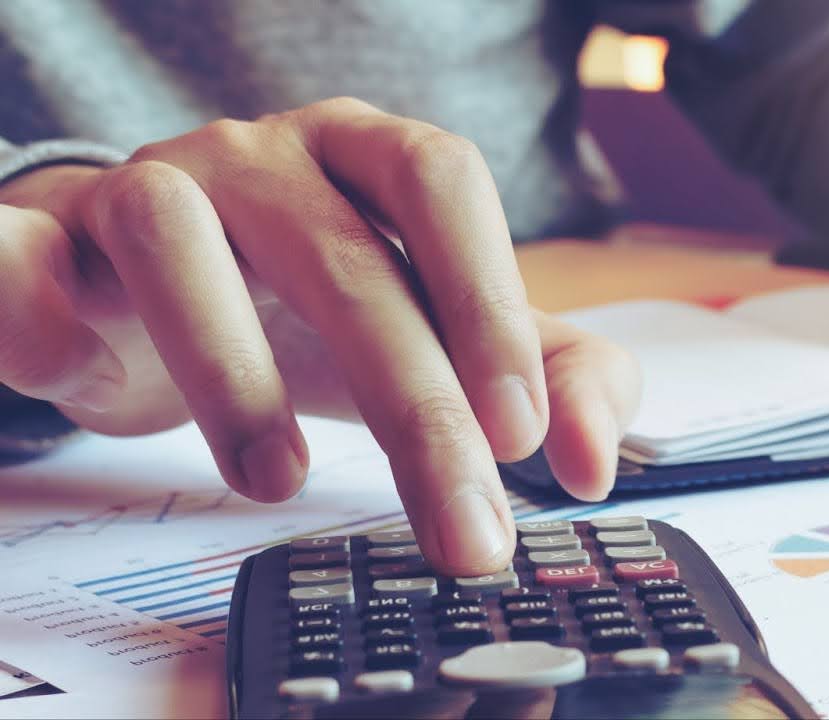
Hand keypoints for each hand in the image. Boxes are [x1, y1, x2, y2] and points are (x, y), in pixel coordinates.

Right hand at [0, 98, 639, 574]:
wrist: (139, 294)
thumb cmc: (307, 311)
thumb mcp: (441, 340)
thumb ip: (548, 379)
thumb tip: (596, 463)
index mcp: (366, 158)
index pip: (442, 183)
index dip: (487, 301)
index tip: (522, 435)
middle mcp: (262, 157)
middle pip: (344, 256)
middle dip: (414, 406)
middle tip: (462, 527)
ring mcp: (148, 187)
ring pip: (177, 240)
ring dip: (232, 373)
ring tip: (279, 481)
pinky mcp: (46, 239)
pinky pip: (21, 254)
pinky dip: (34, 307)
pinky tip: (86, 379)